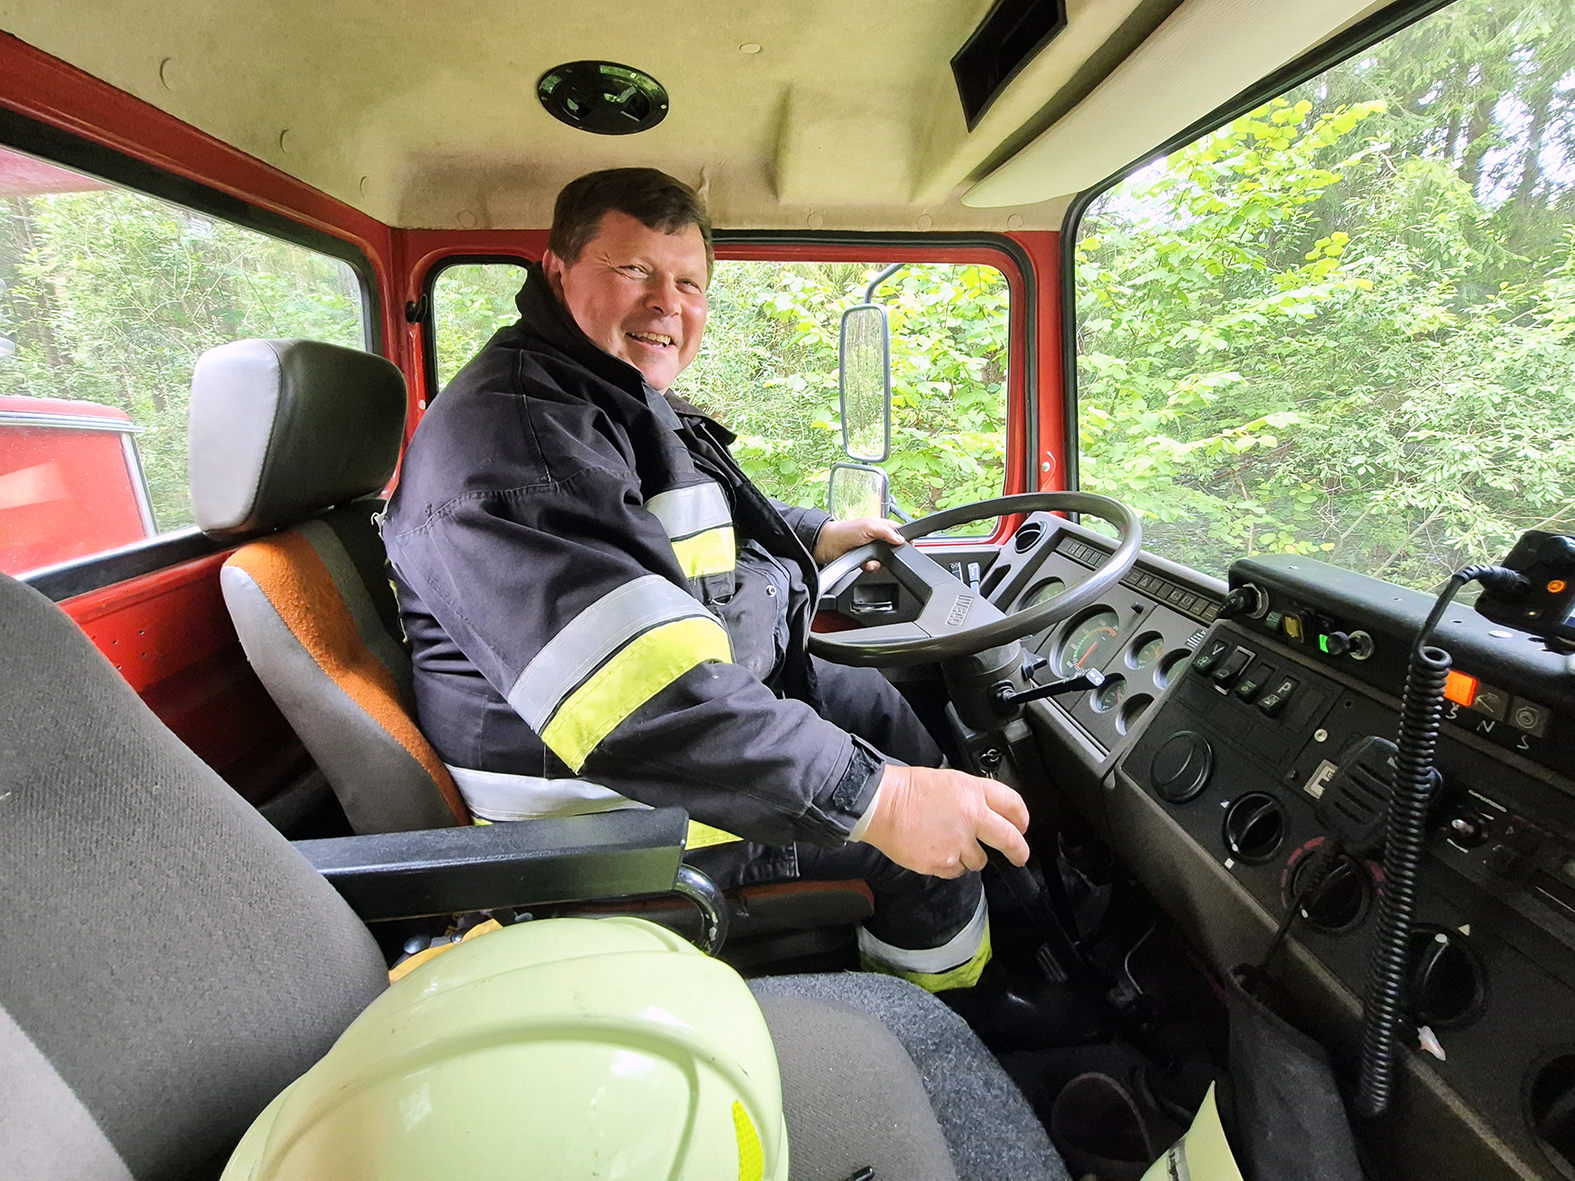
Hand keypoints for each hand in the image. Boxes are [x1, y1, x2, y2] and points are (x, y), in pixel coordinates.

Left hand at [813, 516, 905, 570]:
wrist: (827, 546)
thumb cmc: (844, 531)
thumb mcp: (868, 527)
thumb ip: (886, 532)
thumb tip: (900, 539)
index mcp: (879, 526)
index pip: (898, 531)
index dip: (904, 539)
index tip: (907, 546)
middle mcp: (876, 538)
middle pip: (893, 550)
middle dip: (889, 556)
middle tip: (883, 555)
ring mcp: (870, 550)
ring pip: (884, 561)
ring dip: (878, 563)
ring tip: (869, 561)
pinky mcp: (864, 560)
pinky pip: (874, 568)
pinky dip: (870, 568)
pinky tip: (864, 564)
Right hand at [855, 764, 1030, 877]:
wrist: (880, 805)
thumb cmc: (909, 790)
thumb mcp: (949, 781)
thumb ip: (972, 797)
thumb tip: (987, 813)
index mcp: (973, 792)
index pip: (1013, 805)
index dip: (1022, 818)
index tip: (1022, 826)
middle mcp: (972, 817)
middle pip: (1010, 839)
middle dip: (1018, 851)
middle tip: (1019, 856)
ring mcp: (958, 843)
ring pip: (979, 860)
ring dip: (969, 856)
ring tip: (948, 843)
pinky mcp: (943, 862)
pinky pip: (956, 870)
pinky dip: (949, 864)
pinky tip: (935, 850)